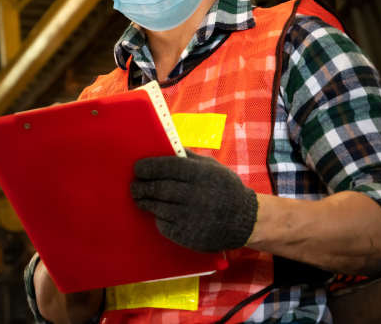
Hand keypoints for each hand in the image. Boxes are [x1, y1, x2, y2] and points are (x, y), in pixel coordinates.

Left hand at [130, 150, 256, 251]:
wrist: (246, 221)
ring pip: (158, 207)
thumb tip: (164, 146)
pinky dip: (158, 218)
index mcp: (202, 175)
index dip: (148, 167)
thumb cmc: (225, 189)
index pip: (168, 167)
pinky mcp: (189, 236)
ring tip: (139, 198)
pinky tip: (158, 213)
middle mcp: (197, 195)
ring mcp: (192, 217)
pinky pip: (164, 225)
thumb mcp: (212, 167)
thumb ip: (189, 158)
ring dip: (145, 202)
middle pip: (159, 188)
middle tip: (134, 186)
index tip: (137, 168)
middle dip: (142, 186)